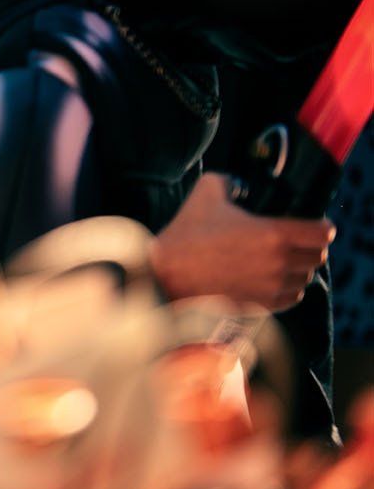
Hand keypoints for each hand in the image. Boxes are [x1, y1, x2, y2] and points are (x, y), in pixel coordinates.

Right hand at [151, 173, 332, 309]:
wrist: (166, 275)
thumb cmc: (186, 235)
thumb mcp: (206, 193)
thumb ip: (229, 182)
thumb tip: (239, 185)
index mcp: (273, 234)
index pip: (323, 233)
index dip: (319, 226)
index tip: (311, 224)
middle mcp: (279, 264)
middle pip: (318, 257)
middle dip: (309, 247)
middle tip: (293, 240)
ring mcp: (271, 288)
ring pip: (305, 279)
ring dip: (297, 269)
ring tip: (279, 260)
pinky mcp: (262, 306)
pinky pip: (291, 298)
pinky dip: (286, 288)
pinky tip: (270, 278)